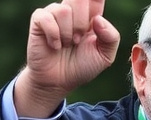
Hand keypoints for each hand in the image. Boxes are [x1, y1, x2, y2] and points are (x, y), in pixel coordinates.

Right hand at [18, 0, 119, 115]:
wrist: (59, 82)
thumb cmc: (82, 66)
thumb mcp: (105, 56)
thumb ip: (111, 37)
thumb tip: (98, 19)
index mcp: (92, 15)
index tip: (94, 3)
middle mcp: (73, 11)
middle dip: (81, 22)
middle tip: (78, 39)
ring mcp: (55, 14)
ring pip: (64, 10)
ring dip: (67, 33)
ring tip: (66, 45)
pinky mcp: (39, 20)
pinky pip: (47, 17)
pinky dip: (53, 35)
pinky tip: (54, 45)